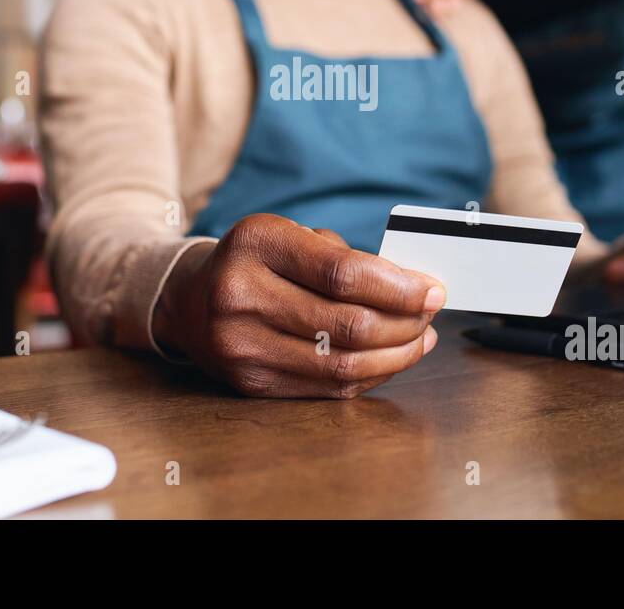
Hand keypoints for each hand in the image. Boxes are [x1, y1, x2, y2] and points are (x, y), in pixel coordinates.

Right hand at [152, 214, 443, 398]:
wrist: (189, 300)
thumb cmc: (257, 262)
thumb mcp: (290, 235)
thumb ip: (345, 257)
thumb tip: (413, 289)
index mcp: (255, 243)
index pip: (341, 273)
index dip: (398, 287)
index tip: (434, 289)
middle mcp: (240, 295)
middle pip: (346, 323)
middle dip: (405, 322)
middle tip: (431, 314)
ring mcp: (241, 346)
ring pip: (341, 364)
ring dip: (395, 355)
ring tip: (421, 338)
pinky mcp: (250, 384)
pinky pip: (328, 388)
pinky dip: (370, 376)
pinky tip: (391, 358)